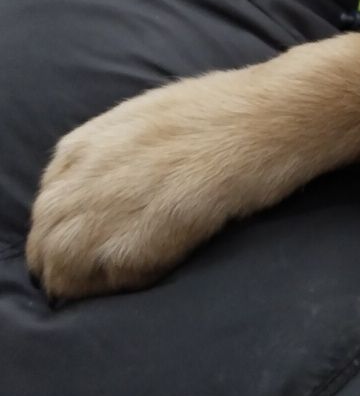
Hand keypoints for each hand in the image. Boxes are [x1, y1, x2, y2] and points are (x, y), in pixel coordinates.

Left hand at [27, 84, 236, 298]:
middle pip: (45, 242)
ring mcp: (110, 202)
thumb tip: (105, 187)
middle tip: (116, 275)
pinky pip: (111, 278)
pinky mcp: (143, 231)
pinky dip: (131, 283)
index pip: (46, 209)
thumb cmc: (229, 112)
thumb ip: (113, 152)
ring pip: (64, 266)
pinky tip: (163, 267)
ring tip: (139, 274)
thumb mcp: (148, 117)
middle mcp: (85, 174)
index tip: (100, 246)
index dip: (71, 233)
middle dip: (70, 266)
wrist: (278, 112)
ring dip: (94, 281)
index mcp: (83, 145)